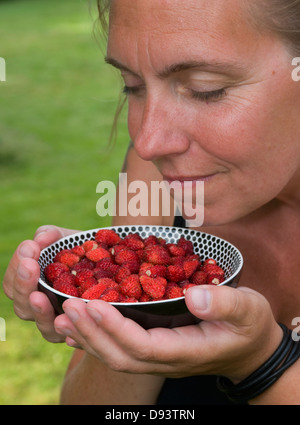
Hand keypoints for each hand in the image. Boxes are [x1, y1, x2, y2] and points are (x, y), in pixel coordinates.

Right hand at [3, 225, 77, 342]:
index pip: (13, 283)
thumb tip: (39, 239)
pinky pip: (72, 336)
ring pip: (43, 324)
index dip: (16, 267)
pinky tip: (69, 317)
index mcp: (33, 288)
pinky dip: (69, 329)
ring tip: (39, 295)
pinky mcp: (82, 333)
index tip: (29, 248)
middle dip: (23, 284)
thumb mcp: (66, 240)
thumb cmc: (82, 253)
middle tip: (30, 265)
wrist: (113, 265)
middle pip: (22, 305)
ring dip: (39, 309)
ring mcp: (61, 324)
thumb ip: (50, 235)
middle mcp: (43, 309)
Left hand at [54, 284, 282, 381]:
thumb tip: (193, 296)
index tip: (94, 304)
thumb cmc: (249, 325)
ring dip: (87, 337)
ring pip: (115, 356)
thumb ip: (224, 303)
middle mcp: (166, 360)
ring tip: (61, 315)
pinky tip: (77, 325)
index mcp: (186, 350)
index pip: (143, 345)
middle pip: (120, 355)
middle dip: (91, 332)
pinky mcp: (153, 349)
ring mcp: (158, 358)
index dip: (116, 327)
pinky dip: (95, 338)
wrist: (249, 348)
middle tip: (67, 306)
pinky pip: (118, 348)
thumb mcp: (247, 309)